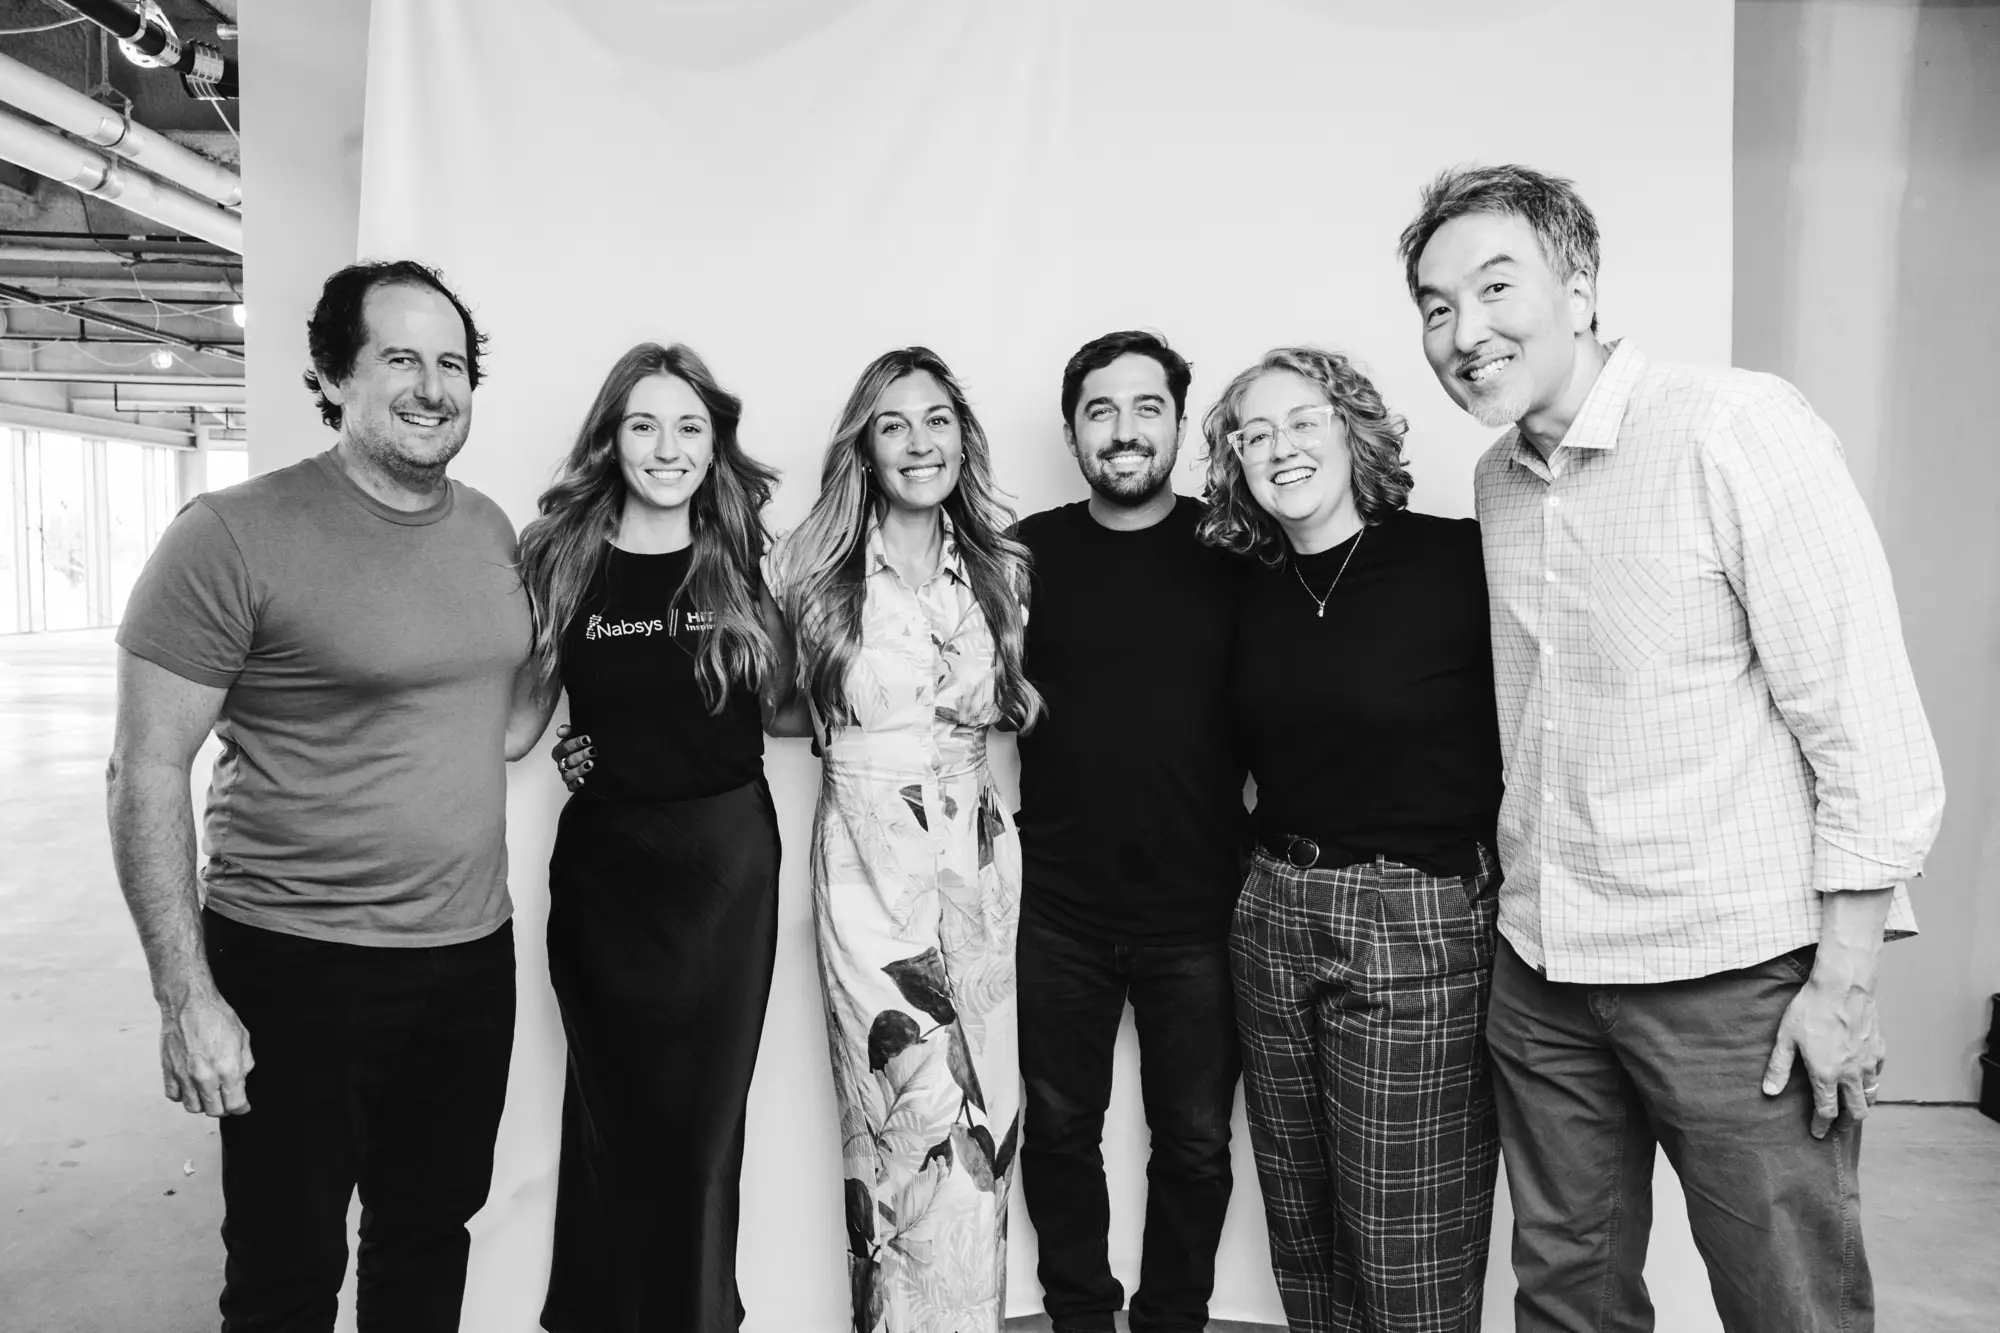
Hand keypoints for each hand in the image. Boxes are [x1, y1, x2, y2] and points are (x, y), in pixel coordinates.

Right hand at [160, 986, 253, 1116]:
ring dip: (203, 1103)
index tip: (242, 1106)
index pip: (235, 1105)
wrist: (189, 1003)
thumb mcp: (243, 1038)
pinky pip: (175, 1096)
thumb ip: (244, 1065)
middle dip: (223, 1107)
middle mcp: (205, 1077)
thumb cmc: (217, 1016)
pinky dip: (183, 1095)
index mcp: (228, 1069)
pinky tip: (191, 1085)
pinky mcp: (169, 1072)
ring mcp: (184, 1076)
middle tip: (226, 1099)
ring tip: (209, 1092)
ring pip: (193, 1108)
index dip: (241, 1107)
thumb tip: (241, 1083)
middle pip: (214, 1111)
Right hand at [550, 723, 592, 791]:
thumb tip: (561, 730)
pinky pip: (571, 787)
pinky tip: (583, 780)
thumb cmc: (584, 746)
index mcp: (560, 751)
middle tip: (593, 750)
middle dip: (581, 755)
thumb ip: (569, 731)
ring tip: (590, 764)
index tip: (588, 739)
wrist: (594, 759)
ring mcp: (566, 775)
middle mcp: (562, 764)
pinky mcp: (572, 785)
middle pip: (568, 760)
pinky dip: (576, 784)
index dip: (575, 743)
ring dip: (579, 769)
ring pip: (568, 774)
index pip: (564, 747)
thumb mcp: (578, 736)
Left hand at [1762, 971, 1884, 1138]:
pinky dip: (1871, 1082)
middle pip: (1856, 1112)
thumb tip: (1769, 1092)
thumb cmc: (1810, 1009)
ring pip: (1871, 1096)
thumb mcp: (1786, 1038)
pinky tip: (1864, 1079)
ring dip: (1862, 1106)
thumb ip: (1779, 1067)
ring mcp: (1868, 1063)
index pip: (1827, 1111)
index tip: (1818, 1132)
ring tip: (1853, 1108)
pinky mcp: (1879, 1049)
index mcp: (1826, 1075)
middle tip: (1839, 1127)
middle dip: (1847, 1124)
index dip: (1822, 1125)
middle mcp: (1851, 1074)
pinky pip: (1878, 1074)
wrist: (1842, 987)